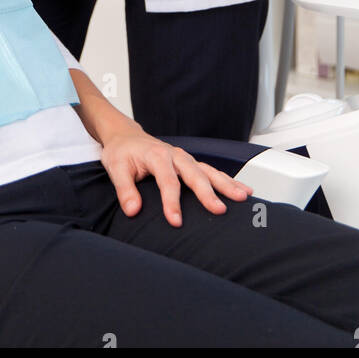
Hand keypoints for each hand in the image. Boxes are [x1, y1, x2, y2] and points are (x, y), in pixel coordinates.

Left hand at [100, 125, 251, 227]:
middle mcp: (174, 155)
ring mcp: (184, 159)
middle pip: (194, 174)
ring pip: (208, 171)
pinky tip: (242, 190)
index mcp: (156, 156)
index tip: (176, 220)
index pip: (167, 181)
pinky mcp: (190, 163)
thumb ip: (124, 189)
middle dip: (207, 192)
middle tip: (219, 210)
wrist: (126, 136)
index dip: (172, 201)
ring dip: (226, 184)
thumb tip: (133, 210)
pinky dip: (227, 180)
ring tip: (242, 197)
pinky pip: (211, 171)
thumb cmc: (122, 152)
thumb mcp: (116, 168)